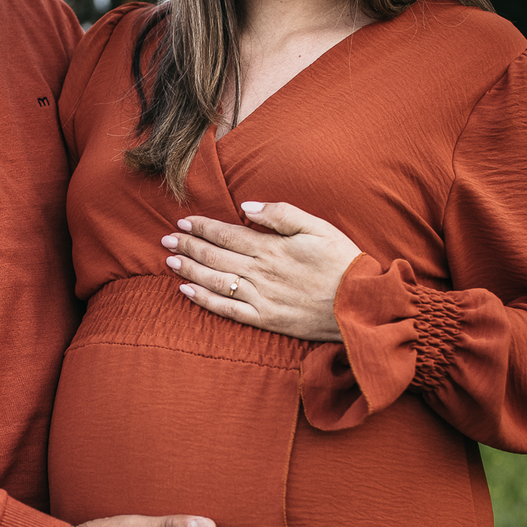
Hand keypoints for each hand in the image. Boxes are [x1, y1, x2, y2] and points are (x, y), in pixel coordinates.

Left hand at [162, 201, 362, 341]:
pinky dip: (204, 300)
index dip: (202, 227)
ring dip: (190, 270)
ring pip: (216, 281)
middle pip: (215, 256)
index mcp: (272, 247)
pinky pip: (227, 310)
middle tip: (166, 240)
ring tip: (170, 261)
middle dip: (188, 246)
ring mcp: (261, 298)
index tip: (183, 222)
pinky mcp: (265, 319)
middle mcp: (261, 272)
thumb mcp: (318, 227)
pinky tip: (187, 291)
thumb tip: (246, 206)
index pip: (227, 234)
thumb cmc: (343, 261)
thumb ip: (281, 214)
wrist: (360, 304)